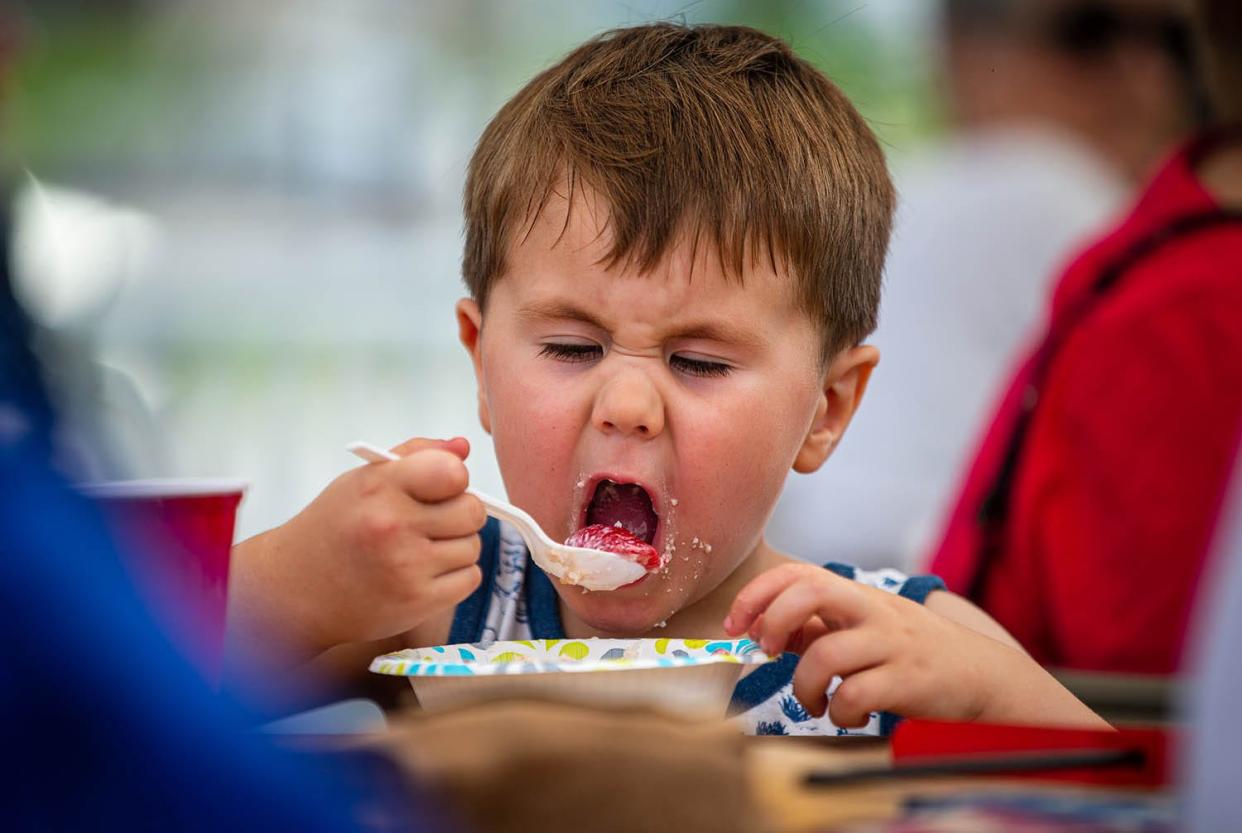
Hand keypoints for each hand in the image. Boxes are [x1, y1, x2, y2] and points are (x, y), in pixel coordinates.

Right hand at [229, 437, 485, 661]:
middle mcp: (393, 526)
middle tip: (432, 520)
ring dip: (456, 547)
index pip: (453, 472)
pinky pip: (470, 578)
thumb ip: (417, 456)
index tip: (440, 488)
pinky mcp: (417, 602)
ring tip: (420, 548)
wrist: (295, 589)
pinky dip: (455, 576)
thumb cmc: (335, 527)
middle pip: (472, 511)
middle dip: (460, 513)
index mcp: (380, 487)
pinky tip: (425, 573)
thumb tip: (464, 447)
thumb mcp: (364, 480)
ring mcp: (406, 567)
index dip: (454, 479)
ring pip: (473, 546)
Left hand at [724, 563, 1106, 728]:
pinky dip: (839, 712)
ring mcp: (892, 643)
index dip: (758, 594)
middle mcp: (874, 611)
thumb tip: (765, 628)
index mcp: (858, 596)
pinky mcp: (909, 680)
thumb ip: (820, 625)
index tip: (737, 626)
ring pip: (826, 654)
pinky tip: (847, 715)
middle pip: (812, 590)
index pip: (799, 573)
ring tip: (814, 701)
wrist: (982, 675)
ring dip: (803, 686)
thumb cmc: (910, 653)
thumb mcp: (866, 628)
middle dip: (775, 619)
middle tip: (769, 652)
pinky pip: (855, 695)